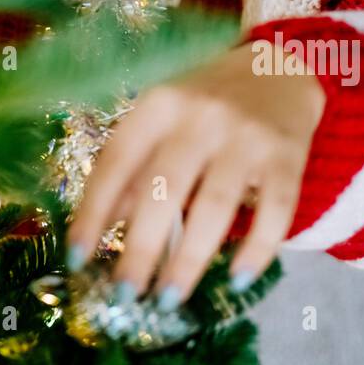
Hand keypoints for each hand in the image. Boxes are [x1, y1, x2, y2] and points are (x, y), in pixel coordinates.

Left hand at [65, 42, 325, 307]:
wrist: (281, 66)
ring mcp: (246, 135)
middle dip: (140, 250)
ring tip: (169, 299)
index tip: (75, 259)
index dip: (92, 212)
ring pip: (213, 207)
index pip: (116, 162)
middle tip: (126, 296)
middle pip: (163, 191)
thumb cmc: (208, 102)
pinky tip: (236, 278)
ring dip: (188, 261)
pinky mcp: (288, 156)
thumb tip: (108, 228)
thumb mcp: (163, 119)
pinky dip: (255, 250)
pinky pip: (273, 212)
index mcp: (158, 105)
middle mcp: (200, 116)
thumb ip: (137, 166)